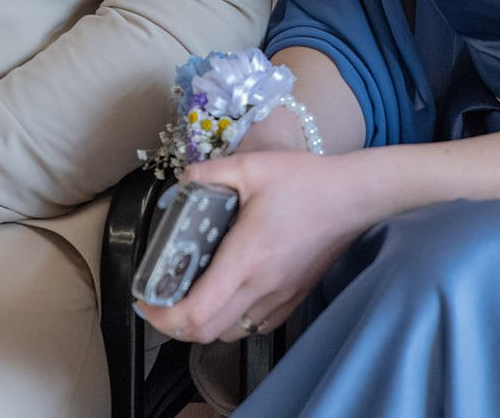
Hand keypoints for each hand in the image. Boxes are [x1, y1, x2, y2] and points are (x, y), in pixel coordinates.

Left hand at [135, 151, 379, 345]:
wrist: (354, 197)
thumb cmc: (304, 180)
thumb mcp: (250, 165)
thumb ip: (208, 173)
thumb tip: (181, 182)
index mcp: (245, 259)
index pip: (196, 312)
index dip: (163, 316)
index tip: (145, 300)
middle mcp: (261, 287)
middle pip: (206, 333)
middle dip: (174, 325)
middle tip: (159, 300)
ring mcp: (280, 297)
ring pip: (230, 333)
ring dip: (203, 324)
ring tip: (188, 298)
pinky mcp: (294, 298)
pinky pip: (255, 326)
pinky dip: (232, 321)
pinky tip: (227, 294)